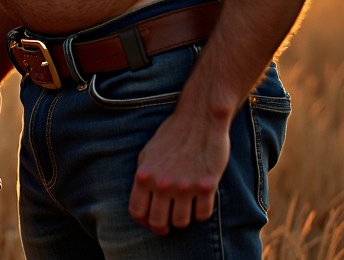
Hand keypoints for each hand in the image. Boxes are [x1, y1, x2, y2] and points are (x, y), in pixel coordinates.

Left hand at [129, 105, 229, 234]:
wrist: (200, 118)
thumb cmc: (174, 133)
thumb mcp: (148, 152)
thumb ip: (144, 176)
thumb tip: (143, 202)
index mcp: (145, 175)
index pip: (137, 212)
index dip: (143, 220)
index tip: (151, 220)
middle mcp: (162, 183)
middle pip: (158, 222)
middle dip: (162, 226)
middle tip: (169, 222)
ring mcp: (185, 186)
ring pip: (181, 222)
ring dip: (182, 219)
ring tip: (185, 208)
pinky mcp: (207, 186)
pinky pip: (202, 215)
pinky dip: (201, 212)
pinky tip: (200, 201)